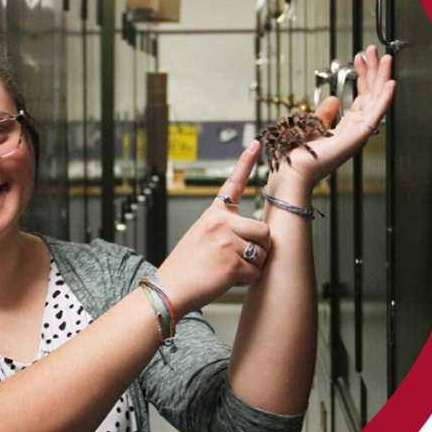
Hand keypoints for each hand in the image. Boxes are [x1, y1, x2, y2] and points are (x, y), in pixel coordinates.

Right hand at [156, 140, 271, 316]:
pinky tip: (226, 279)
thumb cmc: (186, 267)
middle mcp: (220, 223)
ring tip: (228, 269)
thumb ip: (227, 230)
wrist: (168, 289)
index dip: (246, 162)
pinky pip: (256, 272)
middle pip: (264, 230)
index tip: (256, 143)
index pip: (232, 184)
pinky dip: (246, 280)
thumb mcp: (201, 237)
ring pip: (263, 252)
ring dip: (253, 265)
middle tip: (239, 259)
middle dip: (259, 248)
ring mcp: (226, 242)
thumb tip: (259, 235)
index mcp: (213, 214)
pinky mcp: (232, 263)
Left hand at [272, 45, 395, 187]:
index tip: (360, 58)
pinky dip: (385, 98)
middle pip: (371, 94)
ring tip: (384, 58)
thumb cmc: (300, 156)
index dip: (363, 76)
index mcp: (348, 128)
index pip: (362, 97)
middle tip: (374, 50)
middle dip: (373, 70)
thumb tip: (333, 100)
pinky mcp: (358, 137)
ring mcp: (359, 133)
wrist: (293, 172)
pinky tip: (390, 83)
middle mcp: (356, 130)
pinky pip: (376, 114)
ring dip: (381, 77)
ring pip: (377, 100)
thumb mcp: (313, 126)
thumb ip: (325, 113)